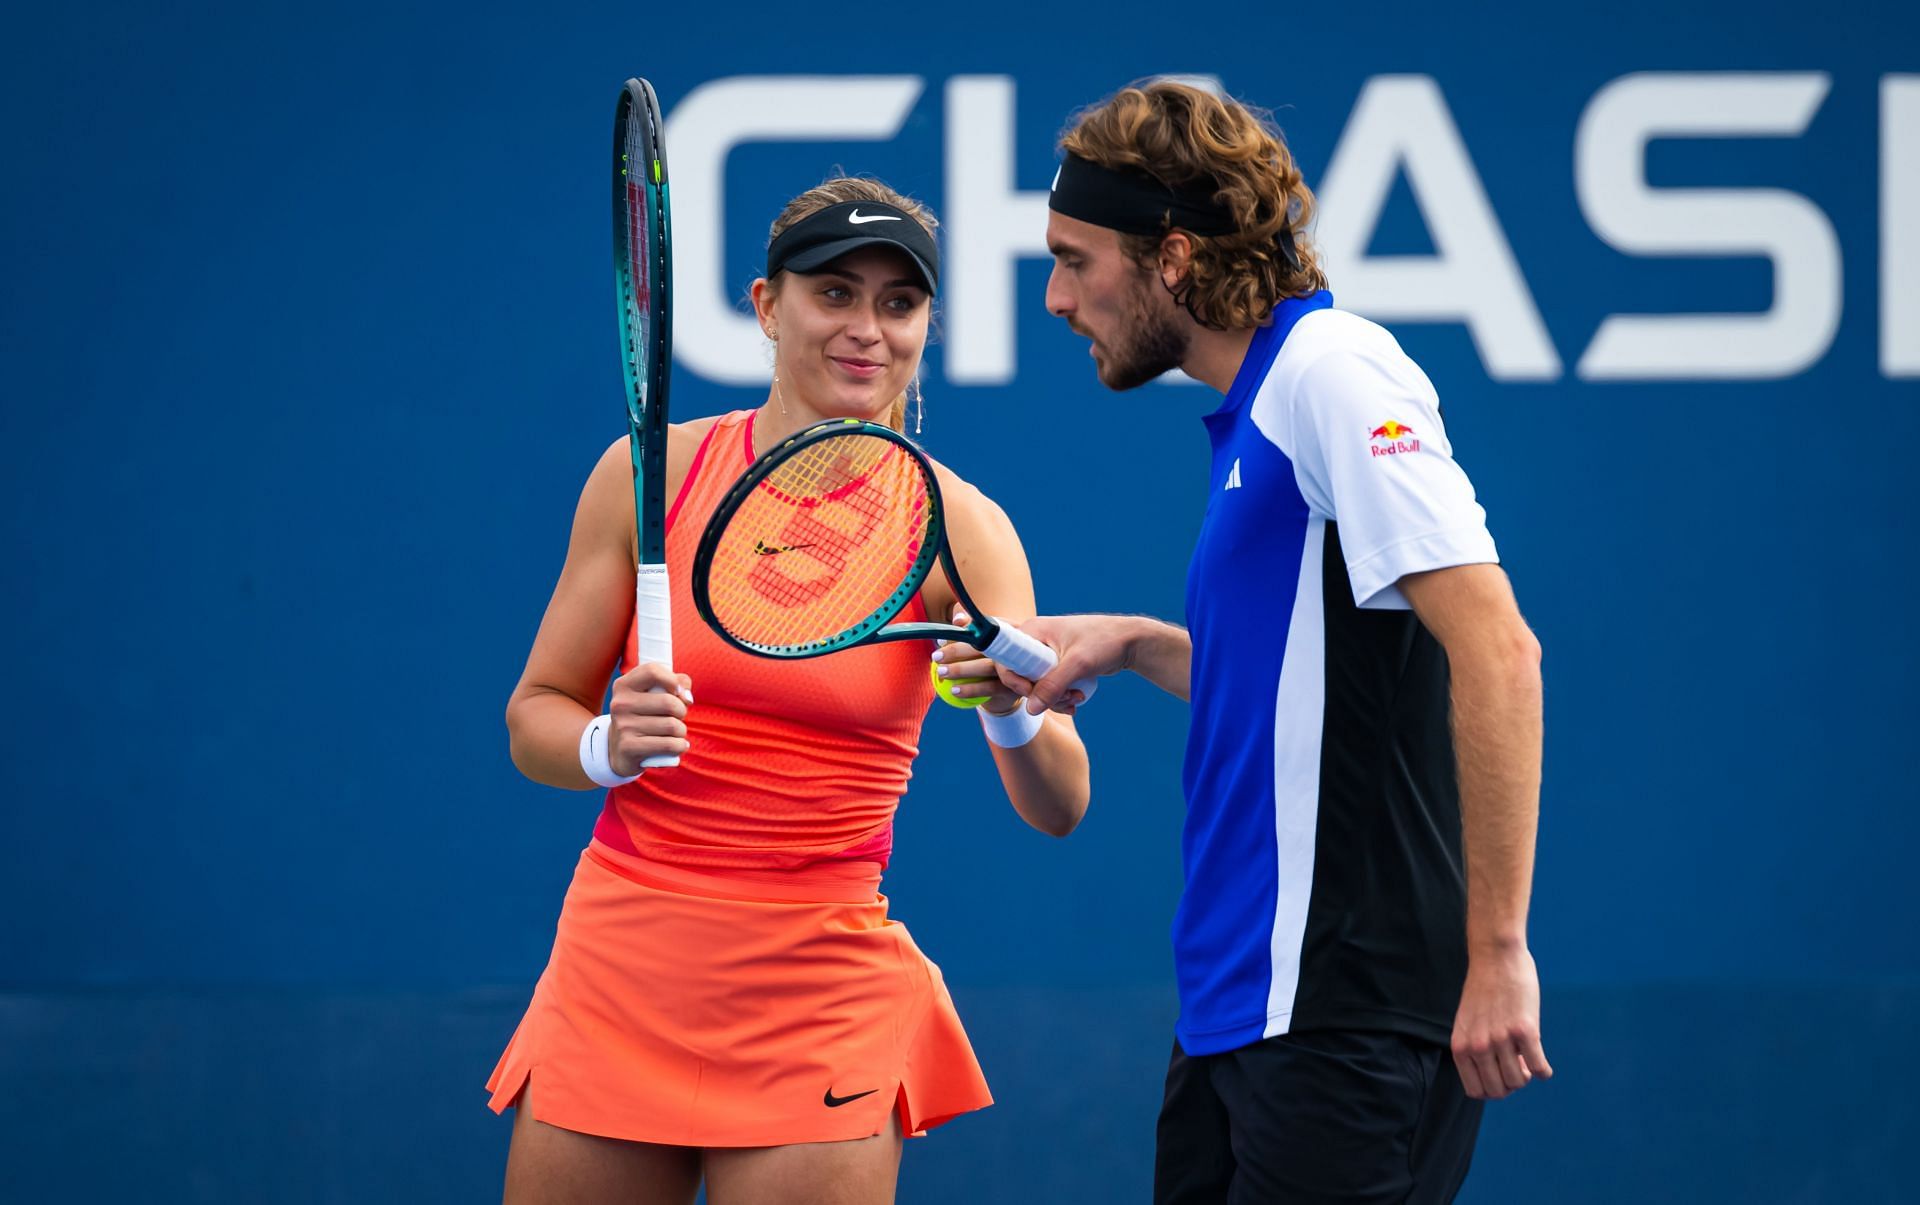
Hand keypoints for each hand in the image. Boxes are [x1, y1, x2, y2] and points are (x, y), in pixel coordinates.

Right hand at [607, 662, 693, 774]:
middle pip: (669, 702)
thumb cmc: (644, 716)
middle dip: (681, 711)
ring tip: (673, 734)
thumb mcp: (652, 694)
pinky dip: (680, 746)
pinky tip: (676, 746)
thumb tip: (687, 697)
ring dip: (681, 731)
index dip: (673, 680)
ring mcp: (623, 726)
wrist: (618, 749)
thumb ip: (676, 683)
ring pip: (672, 726)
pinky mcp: (629, 747)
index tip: (678, 692)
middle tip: (676, 717)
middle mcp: (620, 704)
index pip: (653, 671)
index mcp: (624, 685)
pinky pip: (670, 745)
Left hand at [930, 607, 1026, 715]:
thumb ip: (972, 628)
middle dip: (957, 651)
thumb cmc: (993, 658)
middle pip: (984, 646)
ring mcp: (1016, 670)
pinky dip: (970, 690)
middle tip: (936, 656)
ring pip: (985, 668)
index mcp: (1009, 631)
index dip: (965, 628)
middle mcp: (1015, 649)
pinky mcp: (1012, 689)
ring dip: (961, 670)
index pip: (986, 625)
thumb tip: (957, 620)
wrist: (1014, 688)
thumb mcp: (986, 641)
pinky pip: (989, 689)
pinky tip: (954, 690)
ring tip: (941, 672)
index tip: (943, 637)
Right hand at [993, 615, 1135, 715]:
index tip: (1033, 691)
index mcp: (1033, 630)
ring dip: (1054, 698)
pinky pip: (1049, 686)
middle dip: (1041, 693)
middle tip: (1065, 697)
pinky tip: (1077, 699)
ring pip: (1036, 685)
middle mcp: (1035, 640)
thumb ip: (1053, 686)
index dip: (1015, 679)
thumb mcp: (1078, 665)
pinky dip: (1060, 697)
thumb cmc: (1104, 642)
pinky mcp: (1057, 664)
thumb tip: (1031, 709)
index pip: (1006, 658)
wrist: (1130, 641)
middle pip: (1021, 676)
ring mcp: (1046, 653)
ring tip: (1077, 698)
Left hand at [1451, 943, 1552, 1099]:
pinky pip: (1539, 1067)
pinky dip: (1544, 1071)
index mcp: (1461, 1046)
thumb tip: (1497, 1078)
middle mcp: (1478, 1046)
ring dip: (1527, 1075)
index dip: (1493, 1089)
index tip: (1501, 1075)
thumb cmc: (1484, 989)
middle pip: (1499, 1090)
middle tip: (1518, 1067)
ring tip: (1527, 1058)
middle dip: (1511, 1084)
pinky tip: (1544, 1065)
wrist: (1495, 957)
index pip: (1476, 1091)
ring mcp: (1501, 1039)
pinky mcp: (1525, 1030)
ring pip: (1519, 1081)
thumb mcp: (1468, 1023)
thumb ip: (1475, 1049)